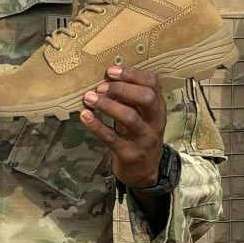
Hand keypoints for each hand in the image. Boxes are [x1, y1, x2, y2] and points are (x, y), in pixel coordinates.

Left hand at [80, 65, 165, 188]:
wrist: (144, 172)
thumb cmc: (139, 135)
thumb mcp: (143, 116)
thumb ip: (132, 98)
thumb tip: (108, 76)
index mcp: (158, 108)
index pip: (152, 84)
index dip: (132, 74)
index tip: (111, 71)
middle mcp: (154, 122)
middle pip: (146, 98)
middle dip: (122, 88)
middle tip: (101, 86)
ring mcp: (143, 139)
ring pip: (129, 117)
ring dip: (107, 105)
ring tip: (89, 97)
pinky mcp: (129, 154)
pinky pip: (111, 138)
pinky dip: (96, 126)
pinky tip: (85, 116)